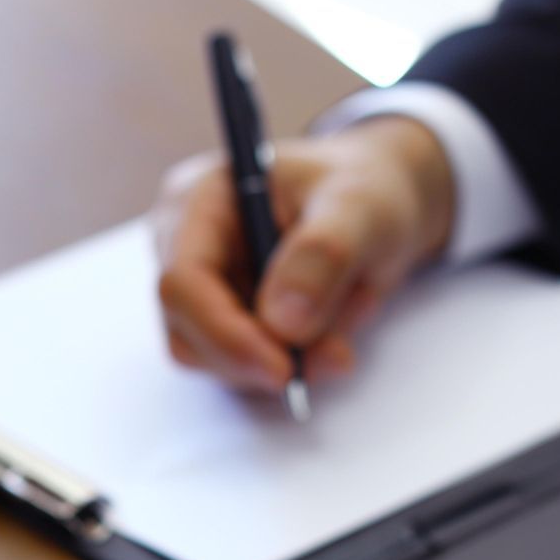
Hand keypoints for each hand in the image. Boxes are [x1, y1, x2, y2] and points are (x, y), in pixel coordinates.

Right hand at [152, 114, 454, 395]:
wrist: (378, 208)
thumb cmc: (364, 190)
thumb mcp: (361, 206)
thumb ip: (324, 254)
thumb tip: (283, 323)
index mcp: (197, 203)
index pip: (181, 284)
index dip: (224, 334)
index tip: (282, 369)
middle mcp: (185, 250)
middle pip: (189, 334)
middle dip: (263, 355)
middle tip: (336, 356)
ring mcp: (203, 292)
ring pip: (221, 361)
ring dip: (292, 355)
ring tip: (353, 307)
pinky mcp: (230, 324)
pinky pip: (252, 368)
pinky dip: (301, 357)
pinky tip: (339, 318)